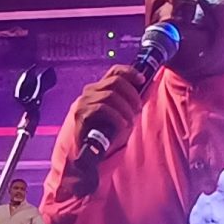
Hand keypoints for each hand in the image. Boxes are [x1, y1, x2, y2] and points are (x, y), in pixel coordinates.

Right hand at [52, 63, 151, 198]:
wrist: (85, 153)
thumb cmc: (102, 134)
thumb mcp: (116, 114)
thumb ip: (124, 102)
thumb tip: (142, 95)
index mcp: (98, 89)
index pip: (114, 70)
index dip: (130, 71)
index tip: (142, 80)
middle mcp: (89, 92)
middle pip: (115, 81)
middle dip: (131, 93)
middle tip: (138, 108)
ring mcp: (83, 102)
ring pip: (111, 95)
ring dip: (125, 107)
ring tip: (131, 121)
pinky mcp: (81, 114)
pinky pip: (103, 108)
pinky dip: (117, 116)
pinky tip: (123, 125)